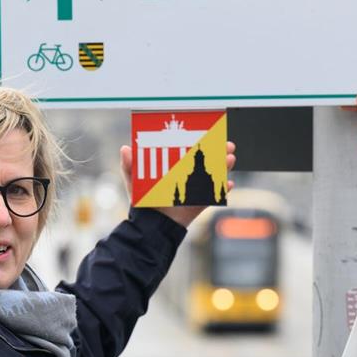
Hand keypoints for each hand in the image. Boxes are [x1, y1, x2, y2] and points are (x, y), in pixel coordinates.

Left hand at [119, 141, 236, 226]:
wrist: (152, 224)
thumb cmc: (143, 201)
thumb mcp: (134, 181)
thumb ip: (128, 166)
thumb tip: (125, 148)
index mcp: (175, 167)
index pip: (191, 150)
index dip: (202, 141)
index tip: (210, 132)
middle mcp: (189, 175)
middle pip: (208, 160)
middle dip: (220, 151)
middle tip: (227, 144)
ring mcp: (197, 188)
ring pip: (215, 175)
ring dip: (225, 166)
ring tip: (230, 159)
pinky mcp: (202, 202)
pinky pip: (217, 194)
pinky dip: (225, 189)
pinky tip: (230, 184)